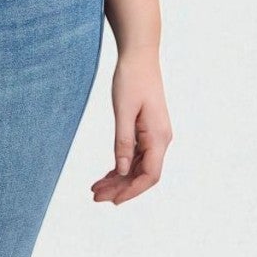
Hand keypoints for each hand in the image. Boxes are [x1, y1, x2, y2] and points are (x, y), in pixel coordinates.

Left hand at [92, 48, 171, 203]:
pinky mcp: (147, 130)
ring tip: (96, 189)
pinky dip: (121, 167)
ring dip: (119, 180)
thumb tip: (122, 171)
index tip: (112, 200)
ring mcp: (155, 135)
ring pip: (138, 167)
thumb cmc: (131, 79)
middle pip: (143, 175)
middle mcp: (160, 139)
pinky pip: (136, 155)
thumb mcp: (123, 111)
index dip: (131, 191)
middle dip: (121, 188)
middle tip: (95, 197)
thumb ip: (123, 142)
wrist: (139, 56)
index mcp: (158, 137)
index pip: (149, 175)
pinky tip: (107, 175)